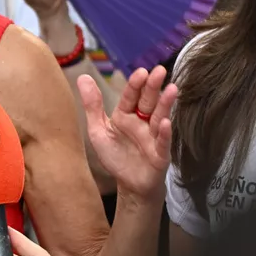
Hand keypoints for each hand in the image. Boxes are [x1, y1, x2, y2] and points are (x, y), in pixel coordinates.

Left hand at [79, 67, 176, 203]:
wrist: (129, 184)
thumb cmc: (115, 155)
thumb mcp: (98, 130)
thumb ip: (92, 106)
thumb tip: (83, 76)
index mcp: (125, 115)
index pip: (130, 96)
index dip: (135, 84)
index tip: (141, 71)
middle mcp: (141, 122)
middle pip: (147, 102)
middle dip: (153, 87)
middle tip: (160, 71)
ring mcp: (152, 137)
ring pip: (159, 117)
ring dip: (165, 104)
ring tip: (172, 90)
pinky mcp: (160, 154)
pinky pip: (162, 142)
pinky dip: (164, 133)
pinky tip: (164, 122)